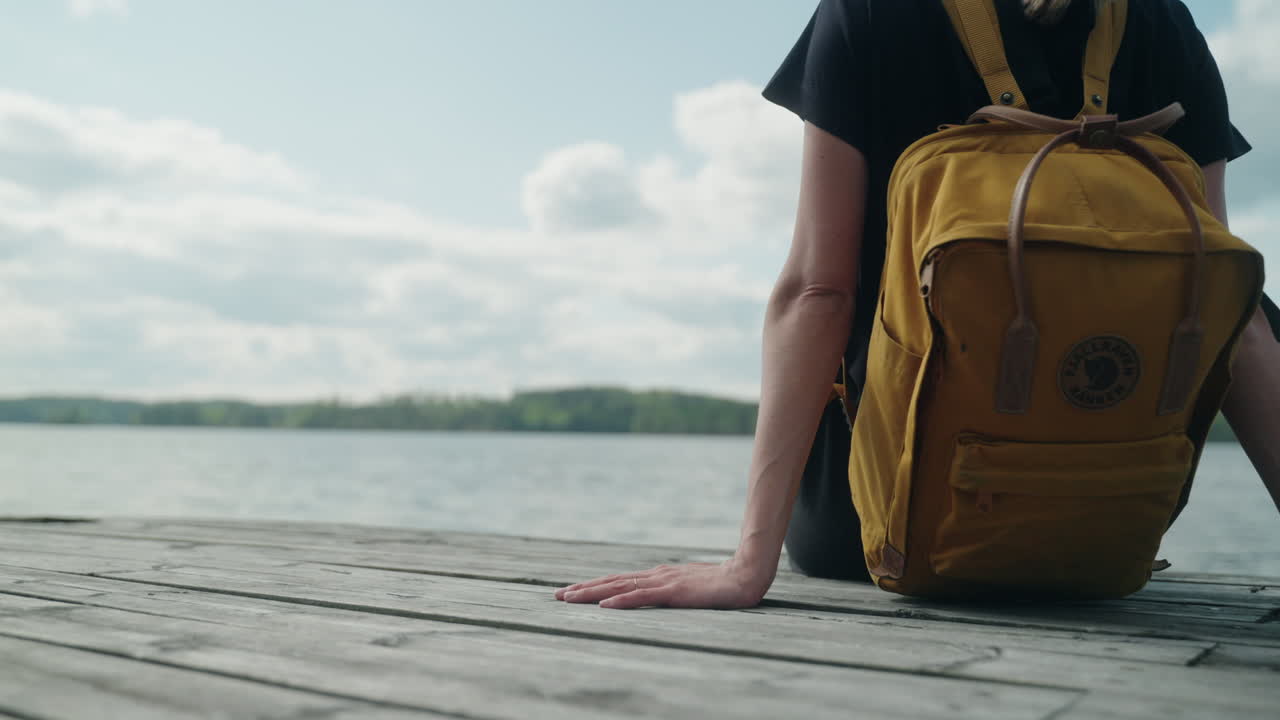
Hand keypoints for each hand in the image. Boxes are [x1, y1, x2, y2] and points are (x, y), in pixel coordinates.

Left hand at [553, 559, 770, 609]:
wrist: (745, 576)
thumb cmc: (720, 584)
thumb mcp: (689, 587)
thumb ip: (671, 589)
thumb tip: (654, 594)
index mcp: (659, 575)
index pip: (619, 580)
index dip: (595, 586)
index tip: (572, 591)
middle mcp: (656, 575)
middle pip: (613, 581)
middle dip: (584, 589)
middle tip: (558, 595)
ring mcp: (664, 582)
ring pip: (621, 587)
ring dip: (594, 593)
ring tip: (571, 598)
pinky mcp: (674, 592)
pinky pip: (643, 597)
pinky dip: (622, 600)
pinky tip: (605, 605)